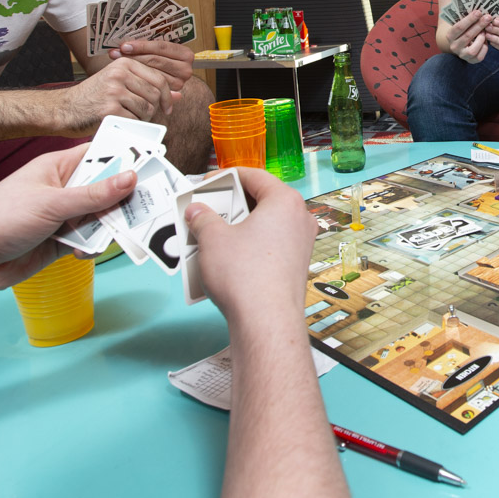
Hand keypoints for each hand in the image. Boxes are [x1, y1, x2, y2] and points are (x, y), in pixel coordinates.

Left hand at [0, 145, 137, 299]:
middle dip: (123, 199)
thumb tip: (130, 178)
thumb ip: (94, 195)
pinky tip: (85, 253)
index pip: (98, 156)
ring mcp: (61, 217)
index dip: (125, 159)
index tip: (153, 164)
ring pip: (99, 218)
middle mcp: (62, 190)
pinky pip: (87, 241)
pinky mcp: (59, 243)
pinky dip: (91, 248)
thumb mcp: (51, 203)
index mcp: (57, 168)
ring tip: (120, 233)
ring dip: (107, 227)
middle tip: (148, 205)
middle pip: (104, 190)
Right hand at [56, 56, 177, 132]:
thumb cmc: (93, 97)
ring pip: (146, 108)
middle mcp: (120, 74)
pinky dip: (132, 126)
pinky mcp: (109, 109)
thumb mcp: (120, 84)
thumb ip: (148, 87)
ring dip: (143, 119)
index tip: (167, 108)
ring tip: (130, 118)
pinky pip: (134, 120)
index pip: (159, 79)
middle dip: (154, 109)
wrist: (64, 109)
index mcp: (125, 64)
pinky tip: (121, 123)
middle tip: (143, 116)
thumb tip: (179, 94)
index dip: (167, 96)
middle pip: (154, 95)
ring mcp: (114, 91)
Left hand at [108, 39, 193, 90]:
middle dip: (133, 56)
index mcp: (185, 54)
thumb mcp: (158, 50)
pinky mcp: (169, 94)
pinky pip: (150, 84)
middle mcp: (185, 69)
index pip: (161, 47)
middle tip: (115, 53)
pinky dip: (136, 78)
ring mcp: (179, 83)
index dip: (141, 46)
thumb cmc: (159, 59)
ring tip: (116, 61)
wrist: (168, 79)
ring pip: (151, 72)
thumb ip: (149, 45)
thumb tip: (128, 41)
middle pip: (155, 60)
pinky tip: (124, 74)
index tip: (124, 45)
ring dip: (132, 66)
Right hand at [183, 168, 317, 320]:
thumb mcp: (213, 239)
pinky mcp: (296, 266)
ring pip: (265, 225)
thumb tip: (197, 211)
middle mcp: (299, 219)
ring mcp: (301, 244)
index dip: (226, 176)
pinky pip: (269, 245)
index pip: (254, 176)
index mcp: (285, 201)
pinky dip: (248, 245)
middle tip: (206, 209)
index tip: (208, 181)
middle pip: (261, 201)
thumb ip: (203, 218)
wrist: (266, 321)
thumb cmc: (246, 276)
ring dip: (238, 227)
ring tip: (211, 234)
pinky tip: (226, 256)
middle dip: (231, 205)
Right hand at [445, 10, 490, 62]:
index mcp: (450, 35)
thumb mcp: (462, 23)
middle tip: (488, 17)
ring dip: (482, 38)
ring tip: (486, 30)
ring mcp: (462, 55)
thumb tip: (480, 10)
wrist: (461, 44)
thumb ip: (468, 18)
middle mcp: (454, 47)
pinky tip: (485, 40)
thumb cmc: (464, 30)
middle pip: (468, 36)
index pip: (459, 27)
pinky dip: (484, 47)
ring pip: (473, 49)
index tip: (479, 12)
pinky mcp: (471, 61)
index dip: (470, 19)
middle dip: (479, 25)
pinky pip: (480, 56)